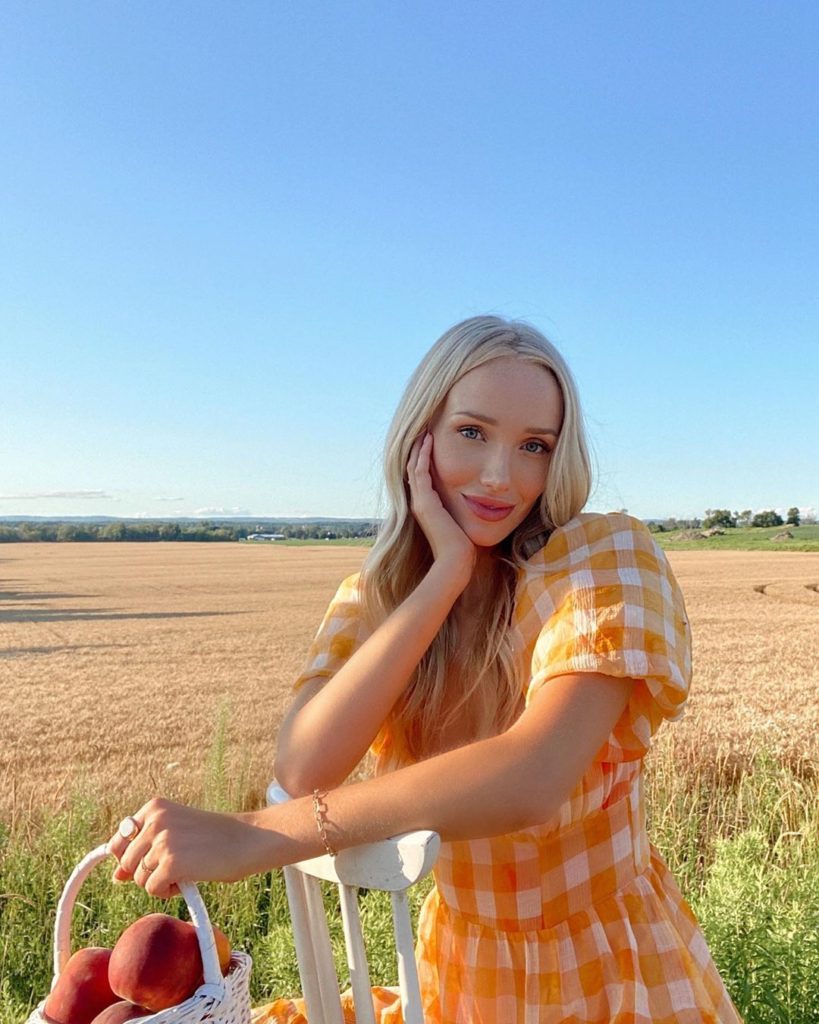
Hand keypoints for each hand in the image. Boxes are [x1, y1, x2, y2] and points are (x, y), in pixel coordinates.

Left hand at [108, 798, 272, 898]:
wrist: (248, 839)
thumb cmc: (215, 837)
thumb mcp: (177, 832)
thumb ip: (145, 848)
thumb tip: (116, 876)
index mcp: (154, 807)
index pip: (119, 839)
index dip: (128, 857)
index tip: (148, 863)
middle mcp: (154, 820)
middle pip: (126, 862)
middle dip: (146, 871)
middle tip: (174, 868)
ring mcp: (162, 841)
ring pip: (139, 878)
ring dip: (159, 882)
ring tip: (185, 872)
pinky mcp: (170, 863)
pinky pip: (152, 889)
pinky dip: (167, 892)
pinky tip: (187, 881)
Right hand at [407, 432, 475, 580]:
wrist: (456, 560)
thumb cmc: (464, 546)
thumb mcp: (462, 522)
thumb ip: (463, 511)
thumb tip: (477, 502)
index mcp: (427, 507)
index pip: (422, 477)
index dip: (425, 459)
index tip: (432, 442)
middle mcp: (419, 503)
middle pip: (414, 469)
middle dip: (419, 450)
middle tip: (423, 431)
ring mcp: (419, 502)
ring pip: (413, 467)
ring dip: (419, 448)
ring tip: (424, 431)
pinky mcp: (423, 501)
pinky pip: (420, 471)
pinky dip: (423, 455)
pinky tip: (429, 441)